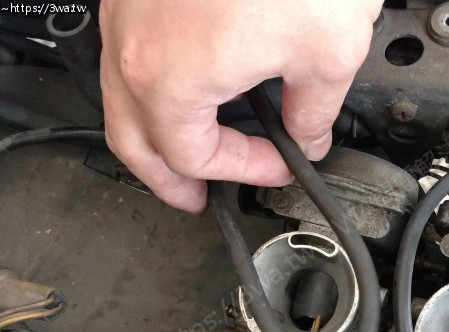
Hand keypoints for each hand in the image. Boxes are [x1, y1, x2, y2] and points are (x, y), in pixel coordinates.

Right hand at [99, 0, 382, 212]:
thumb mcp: (327, 50)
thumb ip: (314, 110)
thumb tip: (308, 131)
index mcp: (168, 79)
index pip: (195, 156)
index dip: (243, 171)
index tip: (279, 163)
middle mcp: (130, 46)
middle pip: (131, 138)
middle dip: (166, 177)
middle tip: (192, 197)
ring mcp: (126, 10)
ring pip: (121, 93)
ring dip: (154, 130)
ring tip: (188, 148)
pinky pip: (132, 50)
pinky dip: (154, 81)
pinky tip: (191, 80)